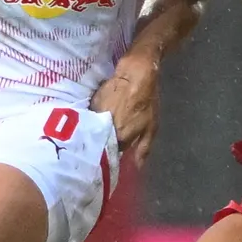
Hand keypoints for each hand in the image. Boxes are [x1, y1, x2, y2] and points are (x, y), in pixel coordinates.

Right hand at [91, 51, 159, 165]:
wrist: (135, 75)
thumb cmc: (147, 101)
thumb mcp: (151, 127)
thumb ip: (143, 149)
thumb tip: (138, 167)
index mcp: (119, 138)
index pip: (111, 155)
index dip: (113, 155)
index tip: (112, 156)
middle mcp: (104, 130)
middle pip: (100, 143)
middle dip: (102, 146)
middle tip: (106, 144)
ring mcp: (95, 116)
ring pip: (93, 131)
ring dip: (96, 133)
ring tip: (100, 132)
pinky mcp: (90, 104)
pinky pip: (89, 118)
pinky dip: (92, 120)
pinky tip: (96, 119)